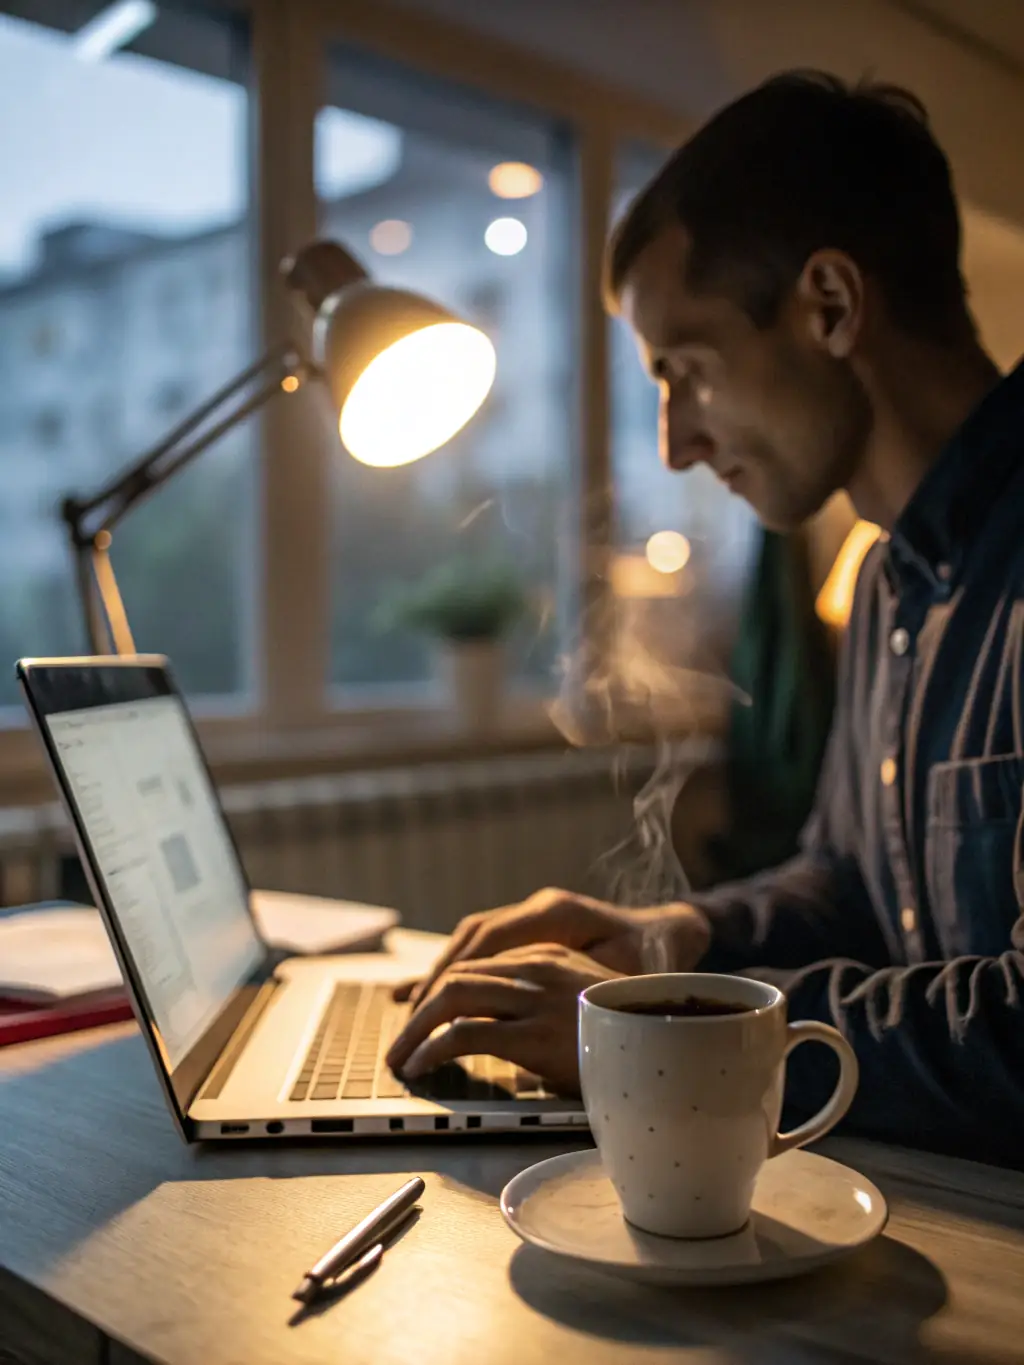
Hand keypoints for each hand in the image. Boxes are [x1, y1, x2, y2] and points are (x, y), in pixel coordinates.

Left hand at [386, 944, 617, 1094]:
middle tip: (399, 1043)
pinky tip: (422, 1067)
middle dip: (419, 1011)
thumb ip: (548, 1001)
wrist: (675, 1040)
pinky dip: (433, 1049)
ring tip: (401, 1059)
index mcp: (549, 957)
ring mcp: (537, 1001)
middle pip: (456, 977)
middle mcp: (539, 970)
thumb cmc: (632, 1031)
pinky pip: (465, 1035)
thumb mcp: (586, 1004)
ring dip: (417, 1030)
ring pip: (452, 1000)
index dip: (439, 991)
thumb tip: (508, 1029)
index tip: (420, 1017)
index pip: (477, 965)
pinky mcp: (535, 1036)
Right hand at [394, 888, 710, 1004]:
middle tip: (410, 1025)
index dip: (456, 973)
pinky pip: (480, 947)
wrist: (668, 936)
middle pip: (472, 938)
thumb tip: (538, 1015)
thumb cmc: (651, 963)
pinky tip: (422, 994)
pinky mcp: (528, 930)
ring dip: (439, 976)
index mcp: (558, 912)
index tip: (428, 1009)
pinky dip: (452, 971)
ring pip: (470, 940)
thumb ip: (580, 991)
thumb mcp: (624, 980)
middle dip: (436, 980)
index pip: (492, 937)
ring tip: (411, 1016)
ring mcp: (531, 915)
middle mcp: (538, 906)